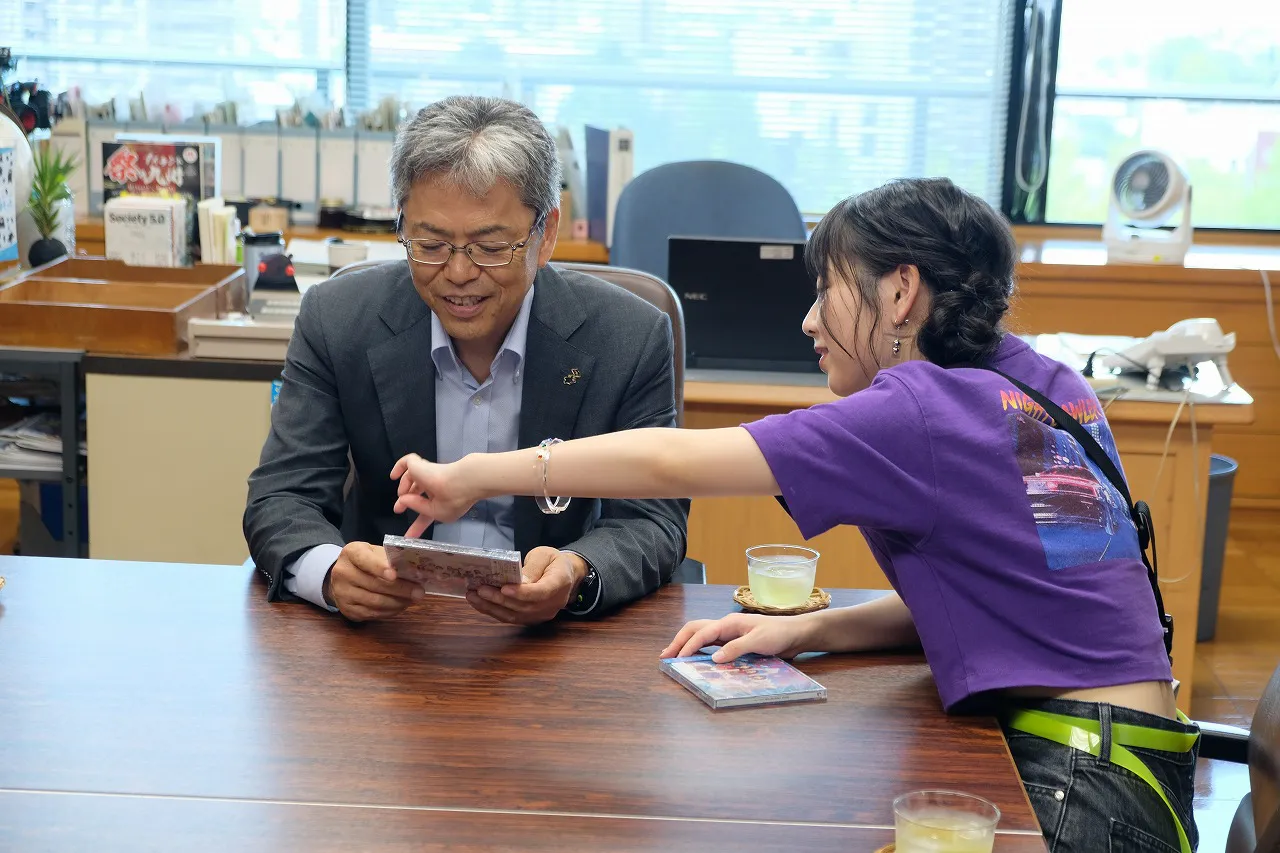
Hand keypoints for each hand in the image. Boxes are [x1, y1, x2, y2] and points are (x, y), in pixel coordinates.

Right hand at [326, 541, 424, 621]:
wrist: (344, 577)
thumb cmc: (367, 562)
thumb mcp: (376, 552)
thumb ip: (392, 556)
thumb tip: (416, 565)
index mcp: (351, 553)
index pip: (364, 560)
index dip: (379, 568)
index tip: (394, 575)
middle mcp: (342, 572)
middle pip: (373, 584)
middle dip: (400, 589)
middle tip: (419, 592)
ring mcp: (342, 593)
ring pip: (374, 602)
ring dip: (397, 602)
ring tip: (412, 599)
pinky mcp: (347, 610)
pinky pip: (372, 614)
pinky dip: (390, 611)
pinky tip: (400, 606)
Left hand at [391, 453, 477, 537]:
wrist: (465, 480)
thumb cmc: (455, 497)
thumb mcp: (435, 512)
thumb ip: (417, 506)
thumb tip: (403, 499)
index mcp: (440, 502)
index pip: (426, 514)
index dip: (417, 526)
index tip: (409, 537)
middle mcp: (435, 487)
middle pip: (417, 494)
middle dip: (407, 502)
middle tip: (397, 510)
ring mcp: (428, 474)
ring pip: (412, 478)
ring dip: (405, 487)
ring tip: (402, 494)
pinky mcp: (421, 465)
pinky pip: (407, 463)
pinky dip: (399, 467)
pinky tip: (393, 476)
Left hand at [466, 546, 584, 626]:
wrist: (565, 575)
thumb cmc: (553, 561)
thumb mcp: (544, 555)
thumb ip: (532, 568)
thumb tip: (517, 581)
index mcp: (560, 583)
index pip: (541, 592)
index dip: (522, 593)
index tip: (504, 588)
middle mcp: (553, 603)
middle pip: (524, 607)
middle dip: (499, 599)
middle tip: (480, 589)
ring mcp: (543, 614)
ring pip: (515, 616)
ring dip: (492, 608)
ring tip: (473, 596)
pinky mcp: (532, 618)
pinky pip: (512, 618)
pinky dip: (494, 611)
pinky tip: (479, 603)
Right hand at [659, 612, 815, 662]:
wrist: (795, 633)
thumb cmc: (779, 634)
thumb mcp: (759, 641)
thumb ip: (736, 648)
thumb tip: (713, 658)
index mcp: (729, 623)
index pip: (702, 633)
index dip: (688, 646)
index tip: (677, 659)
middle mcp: (726, 626)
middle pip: (695, 629)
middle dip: (679, 641)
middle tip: (665, 655)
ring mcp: (729, 633)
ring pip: (701, 635)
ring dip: (686, 643)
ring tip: (674, 655)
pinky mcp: (734, 641)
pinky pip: (711, 643)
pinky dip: (698, 648)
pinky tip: (695, 657)